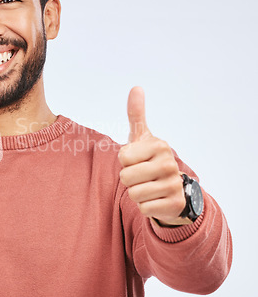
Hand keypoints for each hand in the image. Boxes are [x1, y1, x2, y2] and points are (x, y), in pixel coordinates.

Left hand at [118, 87, 190, 225]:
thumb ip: (137, 114)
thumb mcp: (142, 137)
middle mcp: (169, 164)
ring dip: (136, 193)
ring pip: (133, 194)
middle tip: (142, 175)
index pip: (122, 157)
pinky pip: (143, 209)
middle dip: (129, 179)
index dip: (125, 161)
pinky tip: (156, 199)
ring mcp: (174, 185)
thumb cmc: (150, 159)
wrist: (174, 188)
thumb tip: (136, 87)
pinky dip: (145, 207)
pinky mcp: (174, 204)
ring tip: (148, 186)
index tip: (137, 159)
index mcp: (159, 145)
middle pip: (125, 177)